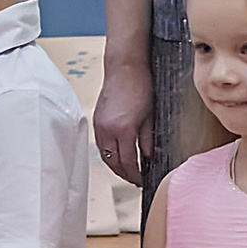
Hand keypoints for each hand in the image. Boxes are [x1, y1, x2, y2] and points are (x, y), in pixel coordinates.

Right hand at [93, 59, 152, 186]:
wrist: (124, 67)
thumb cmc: (140, 86)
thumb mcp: (150, 115)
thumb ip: (148, 139)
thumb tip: (148, 157)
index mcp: (124, 130)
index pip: (128, 162)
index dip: (136, 174)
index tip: (142, 180)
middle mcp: (108, 130)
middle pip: (114, 162)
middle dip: (125, 174)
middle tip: (135, 179)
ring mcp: (100, 125)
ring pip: (104, 155)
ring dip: (115, 165)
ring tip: (126, 170)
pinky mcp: (96, 120)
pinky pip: (100, 144)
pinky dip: (108, 153)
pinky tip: (117, 154)